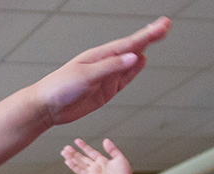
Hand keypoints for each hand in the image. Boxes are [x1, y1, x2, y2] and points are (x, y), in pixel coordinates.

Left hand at [36, 17, 170, 124]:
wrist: (47, 107)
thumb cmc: (61, 87)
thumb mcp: (86, 76)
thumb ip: (111, 67)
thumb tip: (136, 57)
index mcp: (100, 55)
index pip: (129, 43)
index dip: (147, 34)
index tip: (163, 25)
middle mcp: (105, 64)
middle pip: (132, 49)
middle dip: (149, 38)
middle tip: (165, 26)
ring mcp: (106, 78)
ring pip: (130, 64)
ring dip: (143, 52)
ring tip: (157, 37)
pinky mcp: (105, 92)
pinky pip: (123, 79)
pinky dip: (133, 72)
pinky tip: (142, 61)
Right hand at [62, 138, 135, 173]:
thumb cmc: (124, 173)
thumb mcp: (118, 157)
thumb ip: (111, 149)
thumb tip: (105, 140)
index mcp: (101, 161)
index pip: (90, 152)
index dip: (83, 146)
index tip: (77, 141)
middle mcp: (95, 166)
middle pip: (82, 158)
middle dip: (73, 153)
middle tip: (65, 147)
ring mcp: (92, 172)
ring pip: (79, 163)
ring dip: (71, 158)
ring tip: (64, 152)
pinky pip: (80, 171)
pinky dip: (74, 166)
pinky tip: (68, 162)